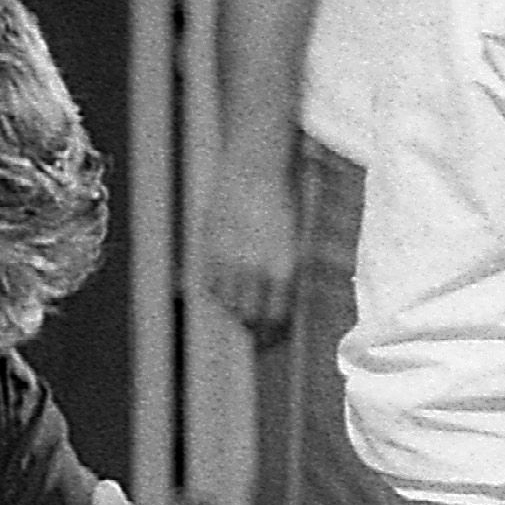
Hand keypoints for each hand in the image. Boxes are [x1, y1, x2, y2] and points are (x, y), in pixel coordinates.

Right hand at [201, 146, 303, 339]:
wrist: (256, 164)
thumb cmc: (285, 197)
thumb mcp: (296, 239)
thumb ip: (286, 271)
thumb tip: (280, 299)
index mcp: (284, 269)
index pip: (276, 318)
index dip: (275, 334)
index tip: (274, 340)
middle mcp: (254, 270)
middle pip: (250, 317)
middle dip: (255, 329)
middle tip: (257, 335)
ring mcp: (228, 259)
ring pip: (228, 302)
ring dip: (235, 311)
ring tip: (242, 312)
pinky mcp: (208, 246)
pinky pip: (210, 282)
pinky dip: (218, 291)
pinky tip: (226, 289)